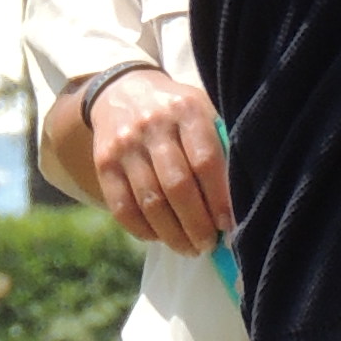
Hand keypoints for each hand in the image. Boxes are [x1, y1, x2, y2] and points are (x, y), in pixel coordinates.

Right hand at [83, 67, 231, 255]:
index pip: (205, 161)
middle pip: (177, 186)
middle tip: (207, 244)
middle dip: (196, 224)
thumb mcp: (202, 111)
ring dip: (172, 234)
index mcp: (187, 110)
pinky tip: (159, 238)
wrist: (122, 91)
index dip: (219, 199)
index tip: (228, 225)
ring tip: (189, 248)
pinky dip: (142, 230)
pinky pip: (122, 207)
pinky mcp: (104, 164)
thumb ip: (219, 146)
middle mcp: (153, 126)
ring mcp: (125, 145)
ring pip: (150, 202)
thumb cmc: (176, 111)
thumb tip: (237, 204)